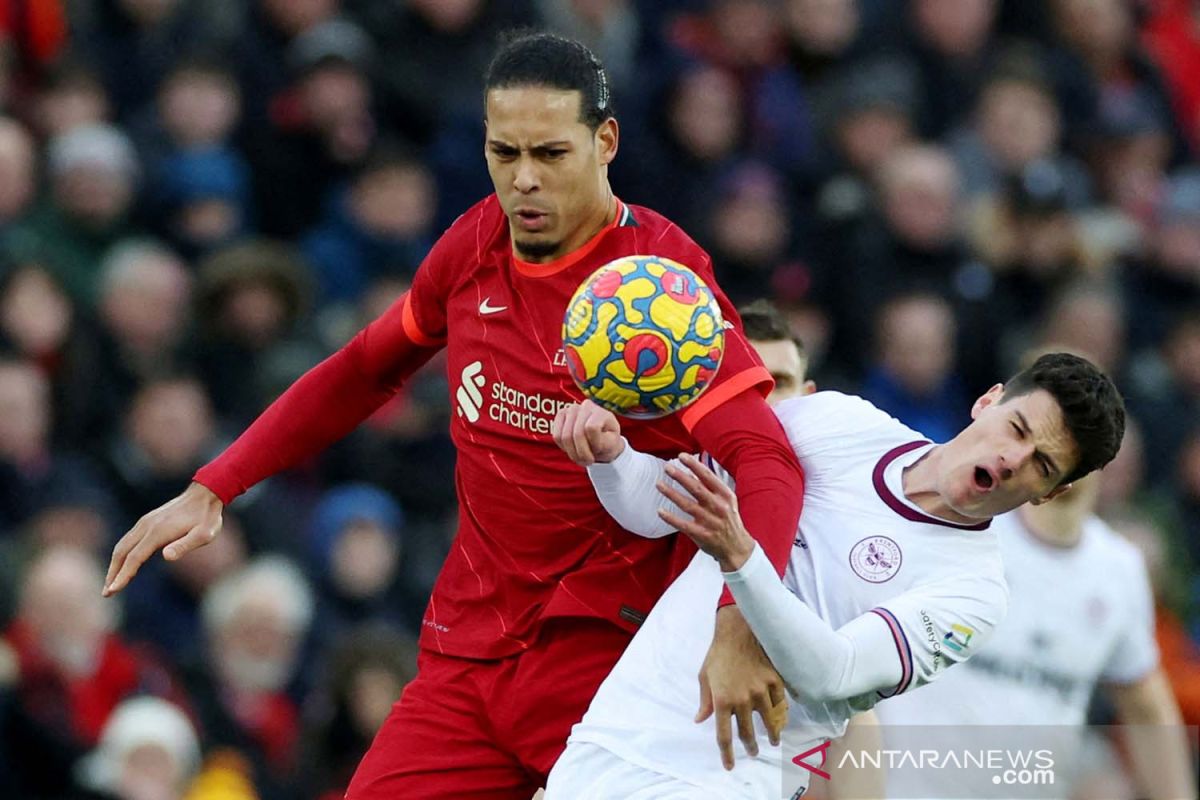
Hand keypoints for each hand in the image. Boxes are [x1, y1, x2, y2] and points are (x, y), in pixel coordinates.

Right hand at [103, 482, 223, 596]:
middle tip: (107, 593)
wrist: (205, 494)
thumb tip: (166, 557)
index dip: (122, 575)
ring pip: (122, 545)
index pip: (134, 557)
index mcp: (157, 532)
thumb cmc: (207, 518)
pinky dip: (121, 554)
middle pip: (122, 552)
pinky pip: (128, 540)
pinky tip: (122, 564)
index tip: (113, 590)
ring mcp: (145, 522)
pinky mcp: (147, 521)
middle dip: (112, 573)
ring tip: (111, 583)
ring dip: (114, 565)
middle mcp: (146, 526)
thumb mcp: (204, 534)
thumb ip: (184, 545)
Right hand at [550, 400, 624, 465]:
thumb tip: (591, 432)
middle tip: (588, 461)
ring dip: (572, 453)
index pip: (591, 428)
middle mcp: (586, 406)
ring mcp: (571, 409)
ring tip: (581, 457)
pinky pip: (556, 436)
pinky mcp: (560, 415)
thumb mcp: (613, 446)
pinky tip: (573, 449)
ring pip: (565, 437)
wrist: (600, 441)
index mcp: (601, 412)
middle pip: (577, 434)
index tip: (599, 450)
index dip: (594, 444)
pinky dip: (564, 447)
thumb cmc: (607, 443)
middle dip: (582, 453)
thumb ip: (605, 442)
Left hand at [657, 453, 754, 571]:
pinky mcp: (702, 535)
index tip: (681, 456)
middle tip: (667, 467)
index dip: (694, 465)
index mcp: (725, 495)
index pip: (708, 476)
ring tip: (659, 484)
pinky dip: (671, 518)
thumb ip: (712, 486)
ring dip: (671, 494)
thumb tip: (694, 468)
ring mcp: (710, 522)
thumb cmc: (728, 519)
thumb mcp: (727, 500)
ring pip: (687, 505)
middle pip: (696, 488)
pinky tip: (660, 511)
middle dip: (680, 476)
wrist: (737, 547)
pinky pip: (683, 525)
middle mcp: (719, 507)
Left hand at [697, 606, 787, 769]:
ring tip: (773, 740)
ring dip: (771, 734)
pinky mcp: (774, 681)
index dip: (727, 754)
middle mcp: (742, 699)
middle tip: (753, 752)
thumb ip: (704, 701)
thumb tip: (700, 719)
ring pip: (769, 721)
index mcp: (722, 700)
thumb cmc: (718, 653)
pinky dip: (781, 712)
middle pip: (748, 733)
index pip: (724, 735)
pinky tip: (782, 718)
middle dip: (750, 746)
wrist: (738, 631)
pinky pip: (780, 703)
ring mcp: (760, 691)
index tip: (730, 765)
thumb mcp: (704, 677)